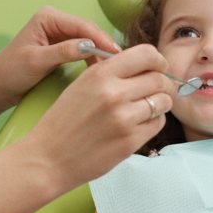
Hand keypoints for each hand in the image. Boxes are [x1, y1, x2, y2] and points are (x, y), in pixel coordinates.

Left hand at [0, 7, 121, 121]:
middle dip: (103, 46)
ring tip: (113, 69)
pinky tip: (101, 70)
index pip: (82, 25)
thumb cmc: (10, 72)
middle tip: (119, 64)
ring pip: (89, 41)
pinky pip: (84, 50)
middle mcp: (55, 21)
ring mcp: (60, 34)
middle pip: (88, 32)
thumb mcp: (36, 61)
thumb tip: (90, 47)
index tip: (115, 53)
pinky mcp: (62, 47)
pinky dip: (93, 59)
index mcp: (48, 17)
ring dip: (100, 54)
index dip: (100, 38)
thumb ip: (63, 52)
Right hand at [16, 44, 177, 192]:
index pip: (146, 54)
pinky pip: (158, 123)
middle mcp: (114, 93)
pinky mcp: (130, 141)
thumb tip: (141, 61)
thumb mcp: (81, 84)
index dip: (157, 60)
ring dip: (160, 103)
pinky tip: (138, 124)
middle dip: (161, 83)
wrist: (48, 158)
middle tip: (154, 90)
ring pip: (164, 101)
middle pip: (159, 78)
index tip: (157, 67)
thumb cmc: (63, 121)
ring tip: (146, 108)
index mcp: (100, 74)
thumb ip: (109, 70)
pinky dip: (153, 122)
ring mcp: (124, 119)